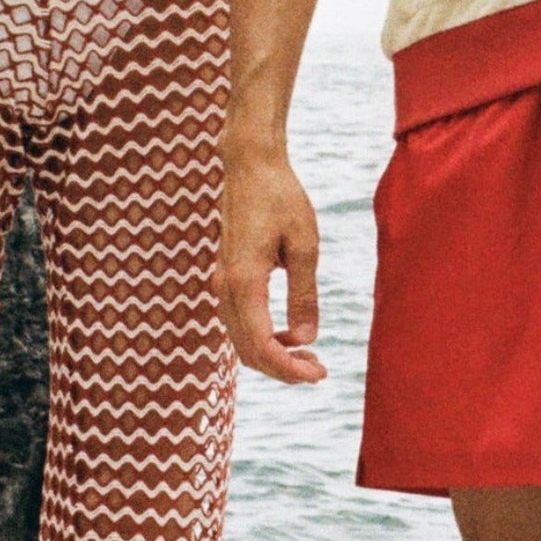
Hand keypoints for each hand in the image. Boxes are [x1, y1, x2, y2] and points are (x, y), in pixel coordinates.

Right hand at [220, 142, 327, 384]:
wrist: (251, 166)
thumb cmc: (282, 198)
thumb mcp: (304, 245)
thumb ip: (304, 294)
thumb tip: (306, 338)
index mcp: (244, 281)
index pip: (262, 344)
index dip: (289, 368)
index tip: (319, 374)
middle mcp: (225, 286)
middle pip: (247, 350)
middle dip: (282, 369)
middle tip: (319, 371)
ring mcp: (221, 282)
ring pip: (239, 339)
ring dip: (271, 356)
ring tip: (308, 357)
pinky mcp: (226, 276)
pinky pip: (238, 322)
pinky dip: (261, 338)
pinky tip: (288, 336)